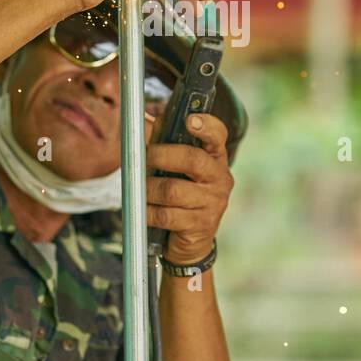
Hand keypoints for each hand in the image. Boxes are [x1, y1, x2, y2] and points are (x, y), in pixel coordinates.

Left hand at [146, 112, 233, 264]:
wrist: (192, 241)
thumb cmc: (181, 195)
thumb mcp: (176, 168)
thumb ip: (163, 142)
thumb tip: (144, 119)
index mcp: (215, 158)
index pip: (218, 136)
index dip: (206, 126)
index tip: (190, 120)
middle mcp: (220, 178)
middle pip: (192, 159)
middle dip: (161, 155)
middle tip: (144, 157)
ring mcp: (213, 203)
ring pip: (172, 190)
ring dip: (148, 189)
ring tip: (141, 190)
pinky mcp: (201, 224)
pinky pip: (165, 215)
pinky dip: (148, 211)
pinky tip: (145, 210)